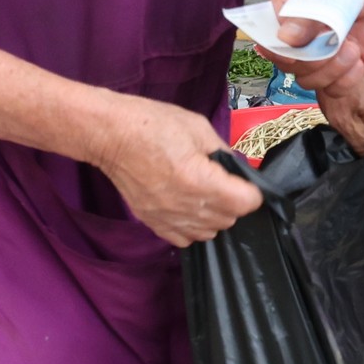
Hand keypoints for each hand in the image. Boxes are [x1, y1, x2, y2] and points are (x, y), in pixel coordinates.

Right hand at [88, 95, 259, 246]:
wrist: (111, 136)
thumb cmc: (153, 125)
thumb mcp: (199, 128)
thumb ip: (223, 153)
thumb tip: (238, 170)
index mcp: (200, 181)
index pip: (245, 203)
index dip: (252, 192)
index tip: (246, 182)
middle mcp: (185, 207)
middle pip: (229, 219)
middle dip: (235, 202)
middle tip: (226, 182)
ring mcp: (167, 218)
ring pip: (209, 233)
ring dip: (215, 216)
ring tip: (207, 195)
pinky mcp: (152, 222)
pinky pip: (184, 239)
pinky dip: (193, 228)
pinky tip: (189, 208)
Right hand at [272, 0, 363, 89]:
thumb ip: (309, 12)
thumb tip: (283, 39)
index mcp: (295, 2)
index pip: (267, 30)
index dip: (274, 44)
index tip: (290, 47)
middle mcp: (308, 29)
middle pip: (287, 61)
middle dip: (306, 60)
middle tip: (330, 44)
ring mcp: (329, 48)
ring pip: (309, 79)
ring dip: (328, 70)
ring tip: (351, 48)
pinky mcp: (352, 65)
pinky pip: (335, 87)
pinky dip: (344, 80)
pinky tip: (358, 58)